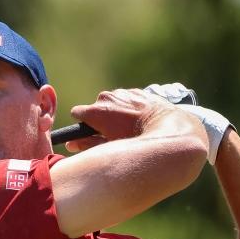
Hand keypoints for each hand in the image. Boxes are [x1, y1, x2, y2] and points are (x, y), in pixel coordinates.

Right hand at [65, 88, 181, 152]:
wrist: (168, 129)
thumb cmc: (136, 142)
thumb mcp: (109, 147)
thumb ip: (87, 144)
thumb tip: (71, 144)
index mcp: (96, 111)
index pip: (77, 113)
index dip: (83, 124)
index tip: (90, 133)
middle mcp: (106, 97)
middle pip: (95, 107)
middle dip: (100, 118)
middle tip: (112, 133)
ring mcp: (122, 92)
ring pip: (112, 102)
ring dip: (116, 112)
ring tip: (129, 127)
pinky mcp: (137, 91)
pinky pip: (127, 99)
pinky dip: (130, 108)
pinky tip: (139, 120)